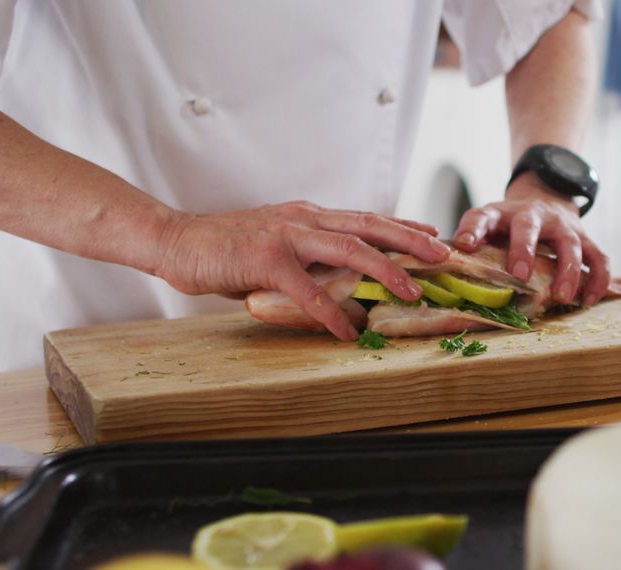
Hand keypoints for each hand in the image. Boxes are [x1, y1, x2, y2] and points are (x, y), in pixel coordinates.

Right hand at [154, 201, 450, 340]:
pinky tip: (347, 331)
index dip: (403, 226)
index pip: (366, 218)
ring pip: (349, 249)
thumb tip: (341, 282)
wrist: (177, 241)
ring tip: (412, 291)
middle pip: (370, 226)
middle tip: (444, 255)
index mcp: (310, 216)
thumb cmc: (225, 247)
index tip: (434, 234)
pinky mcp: (266, 260)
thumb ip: (310, 260)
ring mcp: (287, 237)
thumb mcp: (278, 247)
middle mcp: (305, 220)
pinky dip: (330, 314)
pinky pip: (307, 291)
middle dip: (411, 240)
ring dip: (386, 270)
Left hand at [452, 173, 609, 305]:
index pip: (480, 216)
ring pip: (570, 244)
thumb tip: (444, 274)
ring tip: (563, 296)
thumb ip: (473, 246)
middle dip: (524, 250)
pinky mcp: (585, 238)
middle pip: (528, 227)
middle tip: (520, 275)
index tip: (463, 245)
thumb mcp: (488, 228)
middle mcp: (532, 215)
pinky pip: (598, 257)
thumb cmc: (509, 225)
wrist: (546, 198)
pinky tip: (590, 299)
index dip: (471, 229)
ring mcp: (562, 226)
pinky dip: (598, 278)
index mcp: (500, 214)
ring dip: (567, 270)